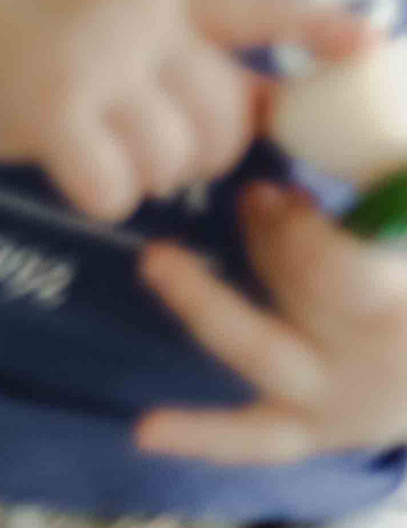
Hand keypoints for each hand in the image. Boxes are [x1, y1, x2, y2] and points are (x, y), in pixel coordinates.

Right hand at [0, 0, 371, 225]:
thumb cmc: (61, 45)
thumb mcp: (138, 29)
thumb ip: (206, 60)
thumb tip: (299, 110)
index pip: (258, 6)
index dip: (318, 26)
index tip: (374, 47)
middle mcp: (138, 18)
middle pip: (223, 122)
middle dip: (201, 152)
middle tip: (147, 136)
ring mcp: (93, 60)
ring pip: (172, 163)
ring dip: (145, 177)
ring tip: (103, 145)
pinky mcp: (52, 108)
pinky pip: (117, 191)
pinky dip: (100, 197)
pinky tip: (71, 167)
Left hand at [138, 179, 406, 462]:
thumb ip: (388, 176)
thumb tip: (339, 88)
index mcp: (401, 306)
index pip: (344, 277)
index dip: (306, 233)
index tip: (285, 193)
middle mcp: (374, 364)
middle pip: (307, 296)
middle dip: (275, 244)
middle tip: (254, 195)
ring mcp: (338, 404)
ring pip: (264, 351)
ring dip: (209, 302)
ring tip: (158, 260)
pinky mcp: (311, 432)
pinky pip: (254, 439)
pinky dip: (202, 434)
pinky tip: (145, 431)